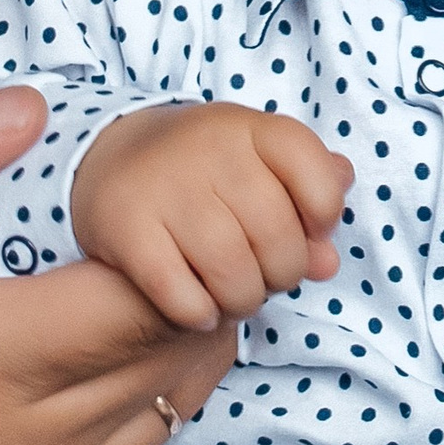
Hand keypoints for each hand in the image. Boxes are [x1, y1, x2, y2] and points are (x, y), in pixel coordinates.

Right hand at [0, 88, 239, 444]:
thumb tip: (23, 113)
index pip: (141, 299)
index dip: (169, 234)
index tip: (140, 194)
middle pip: (177, 344)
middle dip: (188, 270)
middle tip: (155, 217)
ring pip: (177, 394)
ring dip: (178, 326)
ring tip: (134, 269)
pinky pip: (147, 439)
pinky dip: (148, 381)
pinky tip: (105, 336)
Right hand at [70, 105, 352, 330]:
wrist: (115, 159)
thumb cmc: (210, 175)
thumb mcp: (263, 169)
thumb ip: (309, 204)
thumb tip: (328, 263)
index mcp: (251, 129)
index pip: (318, 179)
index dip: (325, 217)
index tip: (311, 231)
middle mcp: (209, 150)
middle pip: (276, 236)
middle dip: (283, 273)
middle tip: (266, 277)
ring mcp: (165, 188)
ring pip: (232, 272)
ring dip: (243, 301)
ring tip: (236, 298)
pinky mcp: (126, 228)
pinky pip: (181, 296)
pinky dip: (199, 315)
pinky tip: (200, 309)